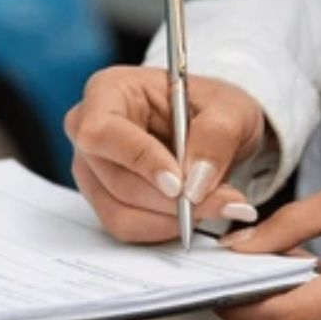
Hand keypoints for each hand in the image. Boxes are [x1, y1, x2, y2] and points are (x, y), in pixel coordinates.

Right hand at [65, 66, 265, 242]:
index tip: (179, 184)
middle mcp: (89, 131)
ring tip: (218, 204)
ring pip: (120, 211)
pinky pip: (127, 227)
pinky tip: (195, 210)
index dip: (139, 161)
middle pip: (116, 179)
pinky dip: (166, 228)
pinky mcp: (103, 199)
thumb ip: (217, 135)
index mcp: (108, 91)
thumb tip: (196, 179)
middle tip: (225, 201)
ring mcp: (92, 169)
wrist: (213, 132)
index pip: (104, 132)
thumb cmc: (212, 108)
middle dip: (171, 200)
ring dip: (173, 218)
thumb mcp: (231, 108)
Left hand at [216, 167, 320, 319]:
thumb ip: (291, 224)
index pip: (289, 317)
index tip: (215, 294)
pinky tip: (311, 273)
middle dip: (262, 303)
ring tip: (276, 262)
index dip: (244, 312)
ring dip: (290, 303)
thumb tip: (240, 249)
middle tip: (239, 269)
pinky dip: (318, 304)